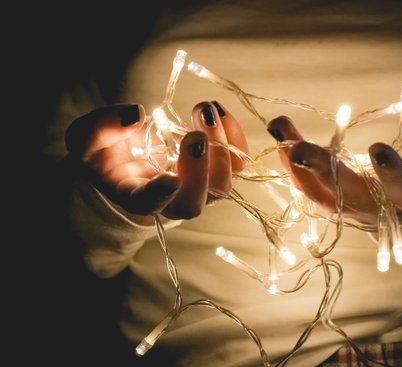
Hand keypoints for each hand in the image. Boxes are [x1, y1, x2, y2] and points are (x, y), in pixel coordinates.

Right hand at [65, 101, 247, 218]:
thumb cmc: (105, 153)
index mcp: (134, 195)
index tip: (169, 178)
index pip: (149, 204)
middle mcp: (169, 199)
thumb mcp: (86, 138)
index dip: (161, 195)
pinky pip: (237, 164)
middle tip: (194, 135)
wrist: (128, 160)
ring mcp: (196, 188)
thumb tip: (137, 116)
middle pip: (193, 202)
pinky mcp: (215, 171)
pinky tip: (219, 112)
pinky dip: (234, 138)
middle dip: (199, 170)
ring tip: (204, 111)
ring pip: (221, 185)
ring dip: (220, 148)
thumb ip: (101, 128)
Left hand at [267, 115, 401, 223]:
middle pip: (350, 195)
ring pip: (322, 196)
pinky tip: (281, 142)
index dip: (393, 174)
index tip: (379, 148)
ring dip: (297, 167)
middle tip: (295, 146)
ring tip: (280, 130)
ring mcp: (358, 210)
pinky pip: (313, 192)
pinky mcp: (342, 205)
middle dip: (322, 170)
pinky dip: (294, 171)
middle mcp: (384, 211)